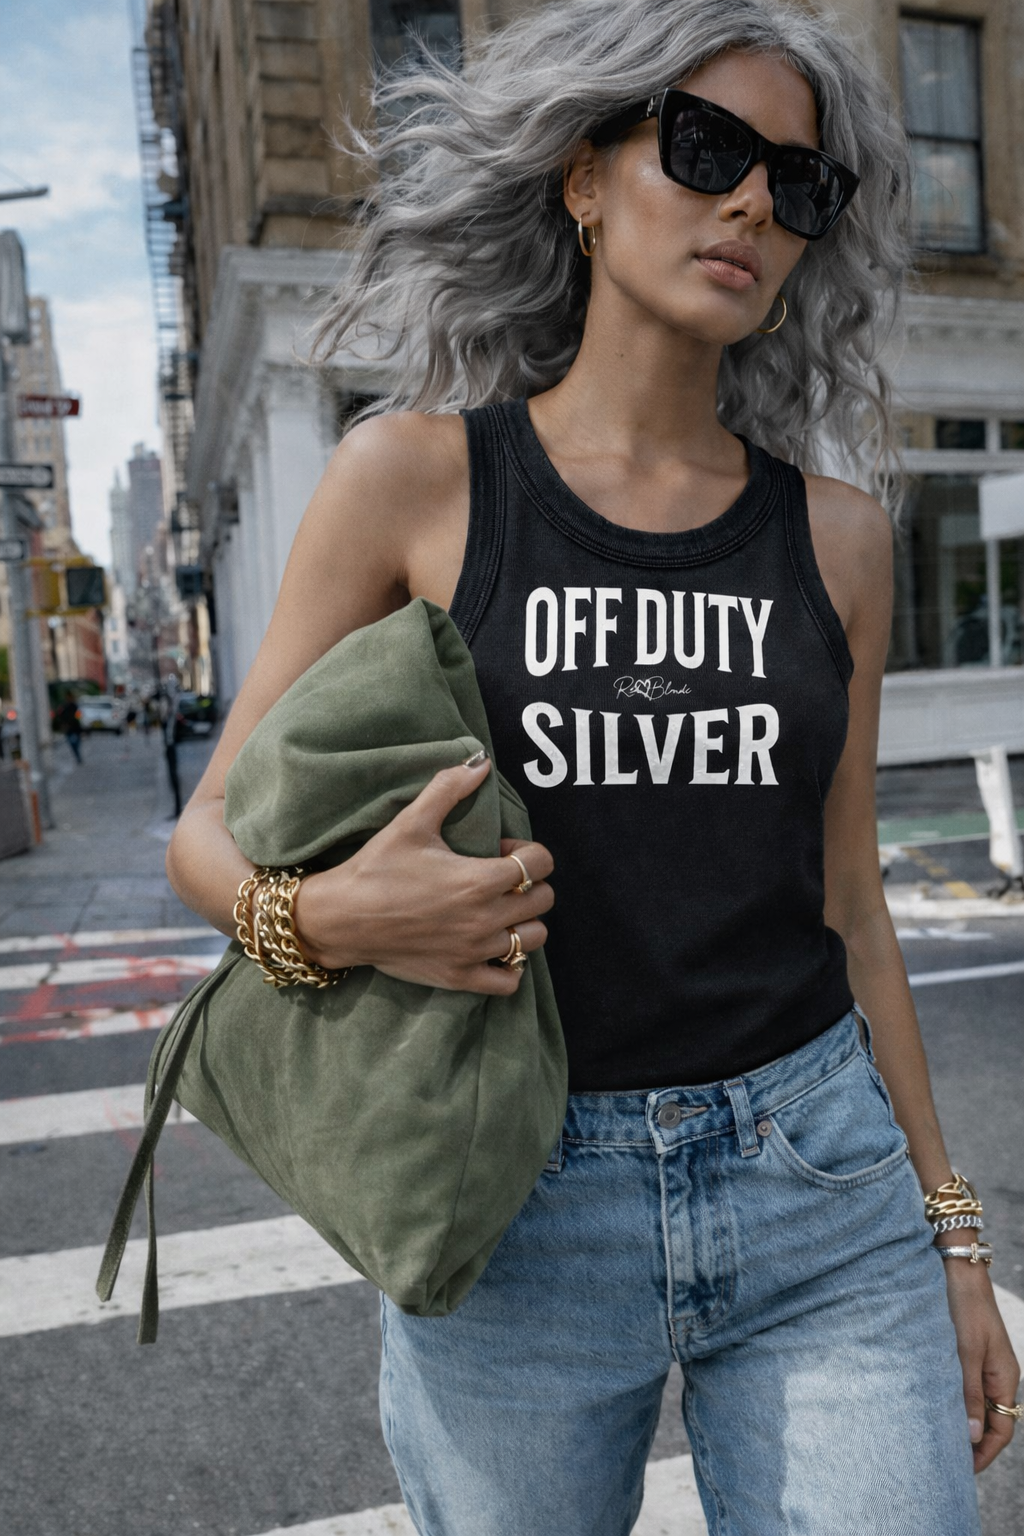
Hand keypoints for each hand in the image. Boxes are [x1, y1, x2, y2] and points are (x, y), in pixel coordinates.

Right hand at [293, 753, 553, 993]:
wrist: (341, 918)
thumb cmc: (376, 868)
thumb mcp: (411, 822)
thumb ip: (449, 789)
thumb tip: (480, 762)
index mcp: (479, 880)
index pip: (541, 864)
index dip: (529, 851)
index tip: (502, 849)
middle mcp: (484, 919)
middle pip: (543, 901)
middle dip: (530, 884)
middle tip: (501, 879)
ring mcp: (474, 952)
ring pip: (533, 940)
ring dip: (524, 922)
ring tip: (500, 911)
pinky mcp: (460, 977)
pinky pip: (509, 981)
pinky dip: (510, 966)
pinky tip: (493, 947)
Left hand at [943, 1258, 1019, 1471]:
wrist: (956, 1268)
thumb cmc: (963, 1307)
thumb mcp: (965, 1352)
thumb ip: (968, 1393)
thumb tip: (972, 1436)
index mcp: (1004, 1377)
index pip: (1001, 1429)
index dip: (984, 1453)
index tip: (962, 1471)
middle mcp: (997, 1374)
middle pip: (990, 1420)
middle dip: (972, 1443)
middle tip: (946, 1462)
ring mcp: (982, 1363)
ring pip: (975, 1403)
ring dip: (960, 1421)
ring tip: (937, 1440)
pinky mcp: (965, 1352)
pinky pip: (964, 1386)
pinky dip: (952, 1400)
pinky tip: (932, 1406)